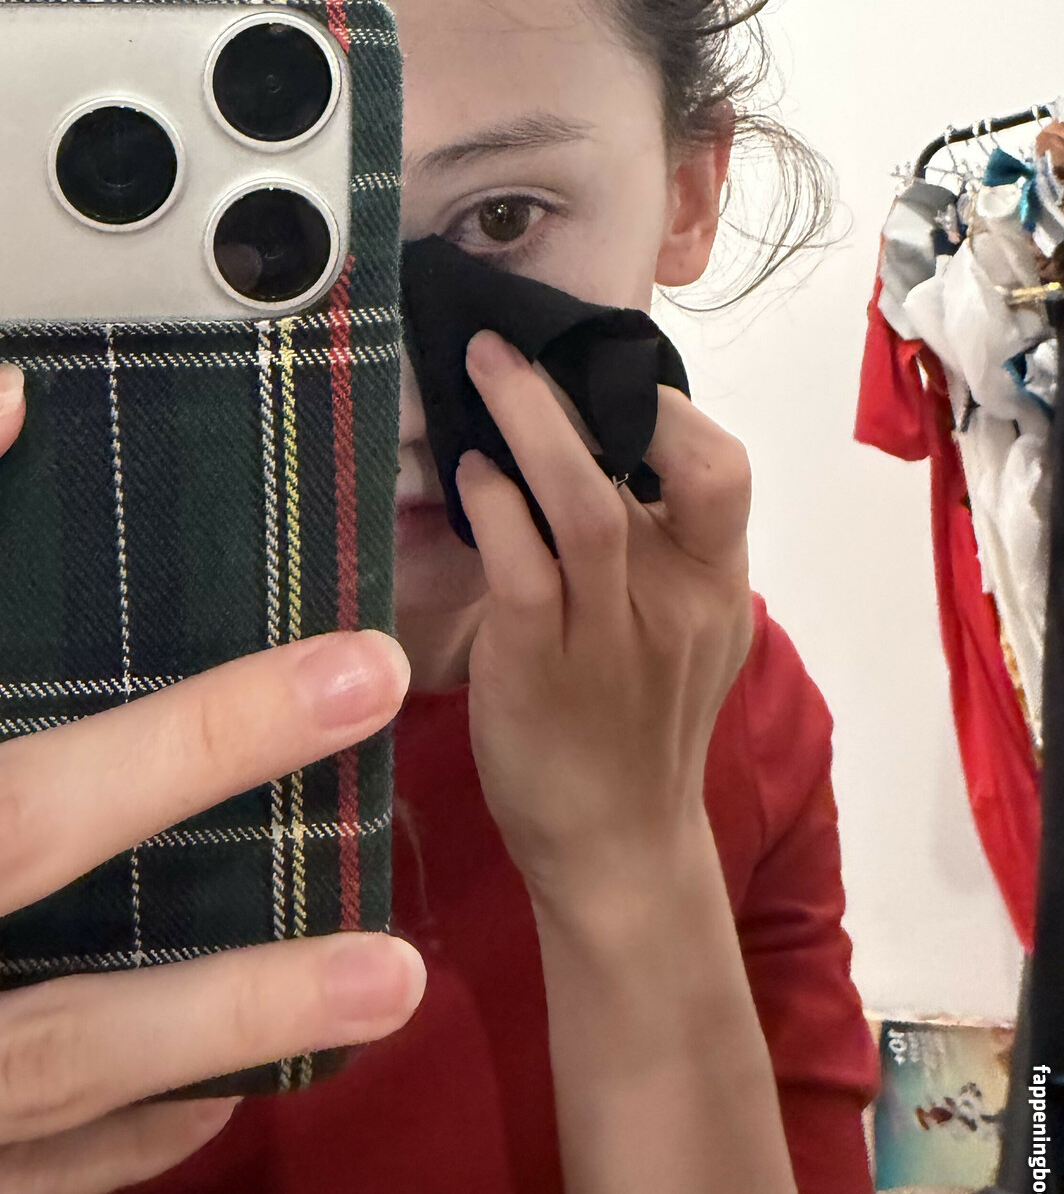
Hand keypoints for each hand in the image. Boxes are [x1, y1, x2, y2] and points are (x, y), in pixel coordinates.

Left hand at [456, 331, 753, 907]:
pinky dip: (495, 506)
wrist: (619, 848)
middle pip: (659, 464)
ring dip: (529, 425)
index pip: (722, 466)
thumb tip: (587, 439)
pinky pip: (523, 566)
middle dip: (578, 391)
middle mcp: (677, 599)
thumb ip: (657, 544)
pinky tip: (470, 477)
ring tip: (482, 372)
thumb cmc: (639, 723)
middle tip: (509, 345)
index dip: (663, 406)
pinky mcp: (541, 664)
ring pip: (585, 503)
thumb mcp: (680, 627)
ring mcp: (611, 633)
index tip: (596, 371)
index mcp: (718, 581)